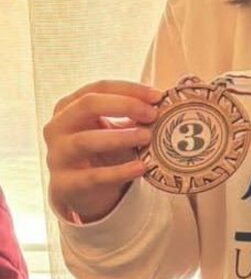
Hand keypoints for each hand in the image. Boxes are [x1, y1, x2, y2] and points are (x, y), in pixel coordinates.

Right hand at [44, 80, 162, 221]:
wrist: (83, 190)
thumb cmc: (103, 150)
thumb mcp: (115, 127)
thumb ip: (134, 114)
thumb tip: (165, 102)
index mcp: (70, 106)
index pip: (99, 88)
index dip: (130, 89)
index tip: (158, 96)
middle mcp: (58, 126)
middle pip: (87, 105)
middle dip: (124, 106)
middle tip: (152, 114)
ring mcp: (58, 154)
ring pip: (86, 140)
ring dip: (120, 137)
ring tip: (147, 137)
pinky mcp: (64, 183)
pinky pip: (92, 176)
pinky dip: (119, 172)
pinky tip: (142, 167)